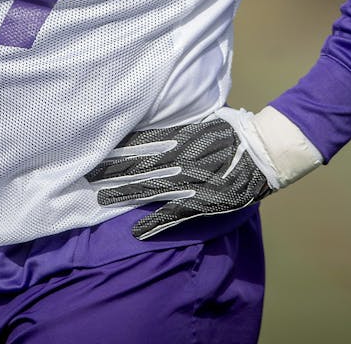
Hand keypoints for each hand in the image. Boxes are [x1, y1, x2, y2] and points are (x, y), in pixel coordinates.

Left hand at [86, 105, 318, 239]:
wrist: (263, 153)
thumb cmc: (234, 132)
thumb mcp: (203, 120)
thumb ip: (179, 124)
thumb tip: (154, 123)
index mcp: (182, 136)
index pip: (142, 142)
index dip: (117, 148)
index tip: (96, 150)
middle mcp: (182, 158)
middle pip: (139, 165)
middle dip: (112, 170)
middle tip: (87, 175)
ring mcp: (191, 182)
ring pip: (151, 188)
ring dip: (125, 194)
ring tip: (101, 198)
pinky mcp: (203, 202)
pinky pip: (175, 214)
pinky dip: (155, 224)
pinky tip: (136, 232)